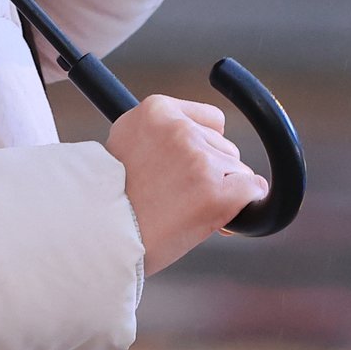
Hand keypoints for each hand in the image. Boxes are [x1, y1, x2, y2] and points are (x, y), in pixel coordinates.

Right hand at [105, 95, 268, 275]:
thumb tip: (207, 142)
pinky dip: (244, 206)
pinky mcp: (214, 191)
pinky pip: (252, 190)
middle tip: (176, 198)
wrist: (98, 239)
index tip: (186, 170)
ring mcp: (199, 159)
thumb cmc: (110, 202)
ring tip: (181, 211)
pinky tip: (219, 218)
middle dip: (212, 172)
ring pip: (238, 170)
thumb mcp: (126, 144)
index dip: (204, 149)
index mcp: (157, 110)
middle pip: (225, 146)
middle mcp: (180, 129)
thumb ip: (164, 135)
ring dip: (221, 192)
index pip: (212, 120)